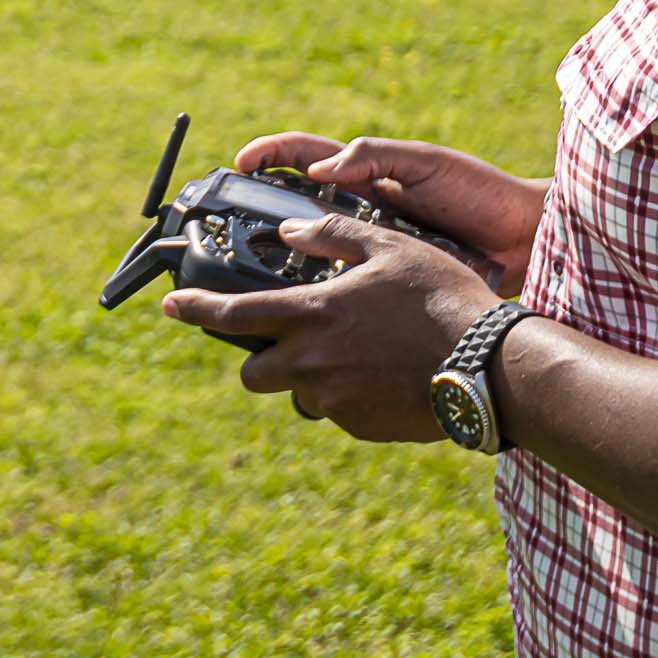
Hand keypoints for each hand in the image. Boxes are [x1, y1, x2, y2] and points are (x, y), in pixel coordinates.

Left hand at [160, 218, 498, 437]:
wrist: (489, 368)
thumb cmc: (441, 299)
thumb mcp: (388, 248)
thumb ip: (332, 235)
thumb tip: (289, 230)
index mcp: (311, 315)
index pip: (232, 315)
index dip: (195, 310)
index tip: (169, 307)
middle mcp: (311, 364)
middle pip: (254, 371)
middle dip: (262, 357)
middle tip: (295, 338)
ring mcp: (334, 401)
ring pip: (299, 392)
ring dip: (312, 375)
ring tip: (361, 353)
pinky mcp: (359, 427)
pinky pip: (337, 411)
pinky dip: (348, 394)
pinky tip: (386, 374)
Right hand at [234, 133, 544, 294]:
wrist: (525, 241)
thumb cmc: (480, 192)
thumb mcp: (427, 163)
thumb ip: (376, 157)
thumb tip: (321, 169)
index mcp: (367, 176)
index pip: (306, 158)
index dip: (270, 156)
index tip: (240, 163)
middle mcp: (362, 214)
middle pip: (297, 210)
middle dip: (260, 215)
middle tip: (230, 227)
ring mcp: (373, 250)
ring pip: (314, 255)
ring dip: (285, 262)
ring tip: (256, 274)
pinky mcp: (387, 284)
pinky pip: (345, 289)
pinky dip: (322, 297)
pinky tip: (305, 309)